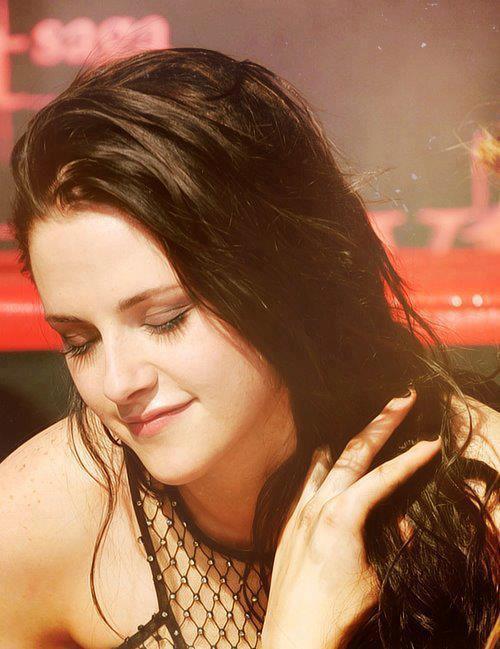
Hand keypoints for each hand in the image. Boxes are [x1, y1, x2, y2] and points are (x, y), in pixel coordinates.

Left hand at [260, 389, 441, 648]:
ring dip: (350, 439)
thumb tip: (400, 521)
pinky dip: (320, 463)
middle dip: (382, 424)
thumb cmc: (340, 612)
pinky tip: (324, 454)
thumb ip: (392, 543)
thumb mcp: (380, 577)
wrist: (295, 635)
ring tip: (368, 420)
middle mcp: (318, 505)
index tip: (432, 442)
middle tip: (401, 400)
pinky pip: (306, 480)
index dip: (411, 459)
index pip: (385, 477)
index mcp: (343, 516)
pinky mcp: (289, 523)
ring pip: (327, 461)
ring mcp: (300, 511)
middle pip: (355, 453)